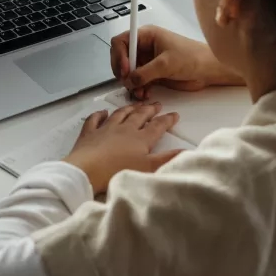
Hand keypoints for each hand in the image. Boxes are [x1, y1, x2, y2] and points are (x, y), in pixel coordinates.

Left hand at [65, 103, 181, 194]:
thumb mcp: (148, 168)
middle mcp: (124, 129)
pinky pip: (95, 119)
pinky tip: (103, 112)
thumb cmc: (119, 171)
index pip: (157, 126)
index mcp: (140, 138)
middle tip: (157, 104)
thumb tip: (187, 150)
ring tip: (136, 105)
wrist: (88, 171)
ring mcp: (105, 129)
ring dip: (129, 108)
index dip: (167, 120)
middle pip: (140, 116)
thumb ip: (167, 159)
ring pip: (120, 114)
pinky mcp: (89, 133)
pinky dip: (100, 114)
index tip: (175, 114)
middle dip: (150, 109)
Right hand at [110, 25, 241, 98]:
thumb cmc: (193, 57)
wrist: (208, 70)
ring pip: (130, 72)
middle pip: (122, 58)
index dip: (119, 56)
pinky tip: (144, 93)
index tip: (125, 70)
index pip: (121, 42)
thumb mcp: (166, 64)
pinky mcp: (154, 73)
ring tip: (138, 92)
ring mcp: (148, 61)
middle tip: (128, 83)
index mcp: (146, 35)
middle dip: (123, 72)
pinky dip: (139, 88)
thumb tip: (129, 80)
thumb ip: (145, 73)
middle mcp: (145, 47)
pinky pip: (139, 81)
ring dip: (131, 83)